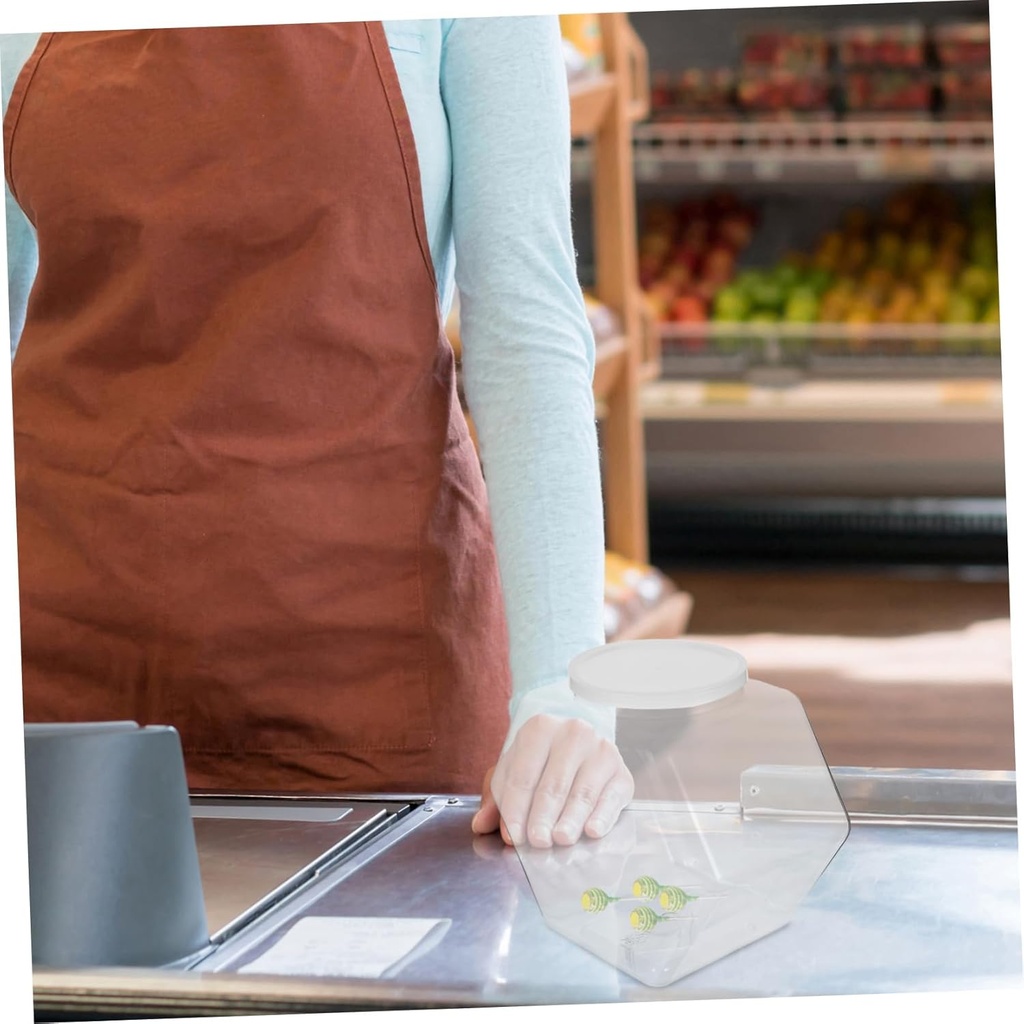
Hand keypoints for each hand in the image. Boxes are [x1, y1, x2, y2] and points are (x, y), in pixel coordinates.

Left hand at [471, 714, 633, 847]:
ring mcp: (601, 750)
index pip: (523, 774)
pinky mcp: (622, 772)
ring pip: (582, 791)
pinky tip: (592, 830)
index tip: (512, 835)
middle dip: (542, 816)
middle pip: (553, 783)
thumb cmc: (541, 761)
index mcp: (539, 728)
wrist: (580, 743)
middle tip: (537, 841)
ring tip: (560, 838)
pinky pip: (611, 797)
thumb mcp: (514, 771)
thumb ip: (496, 798)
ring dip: (570, 819)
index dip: (516, 808)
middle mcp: (573, 733)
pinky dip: (602, 815)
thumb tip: (481, 824)